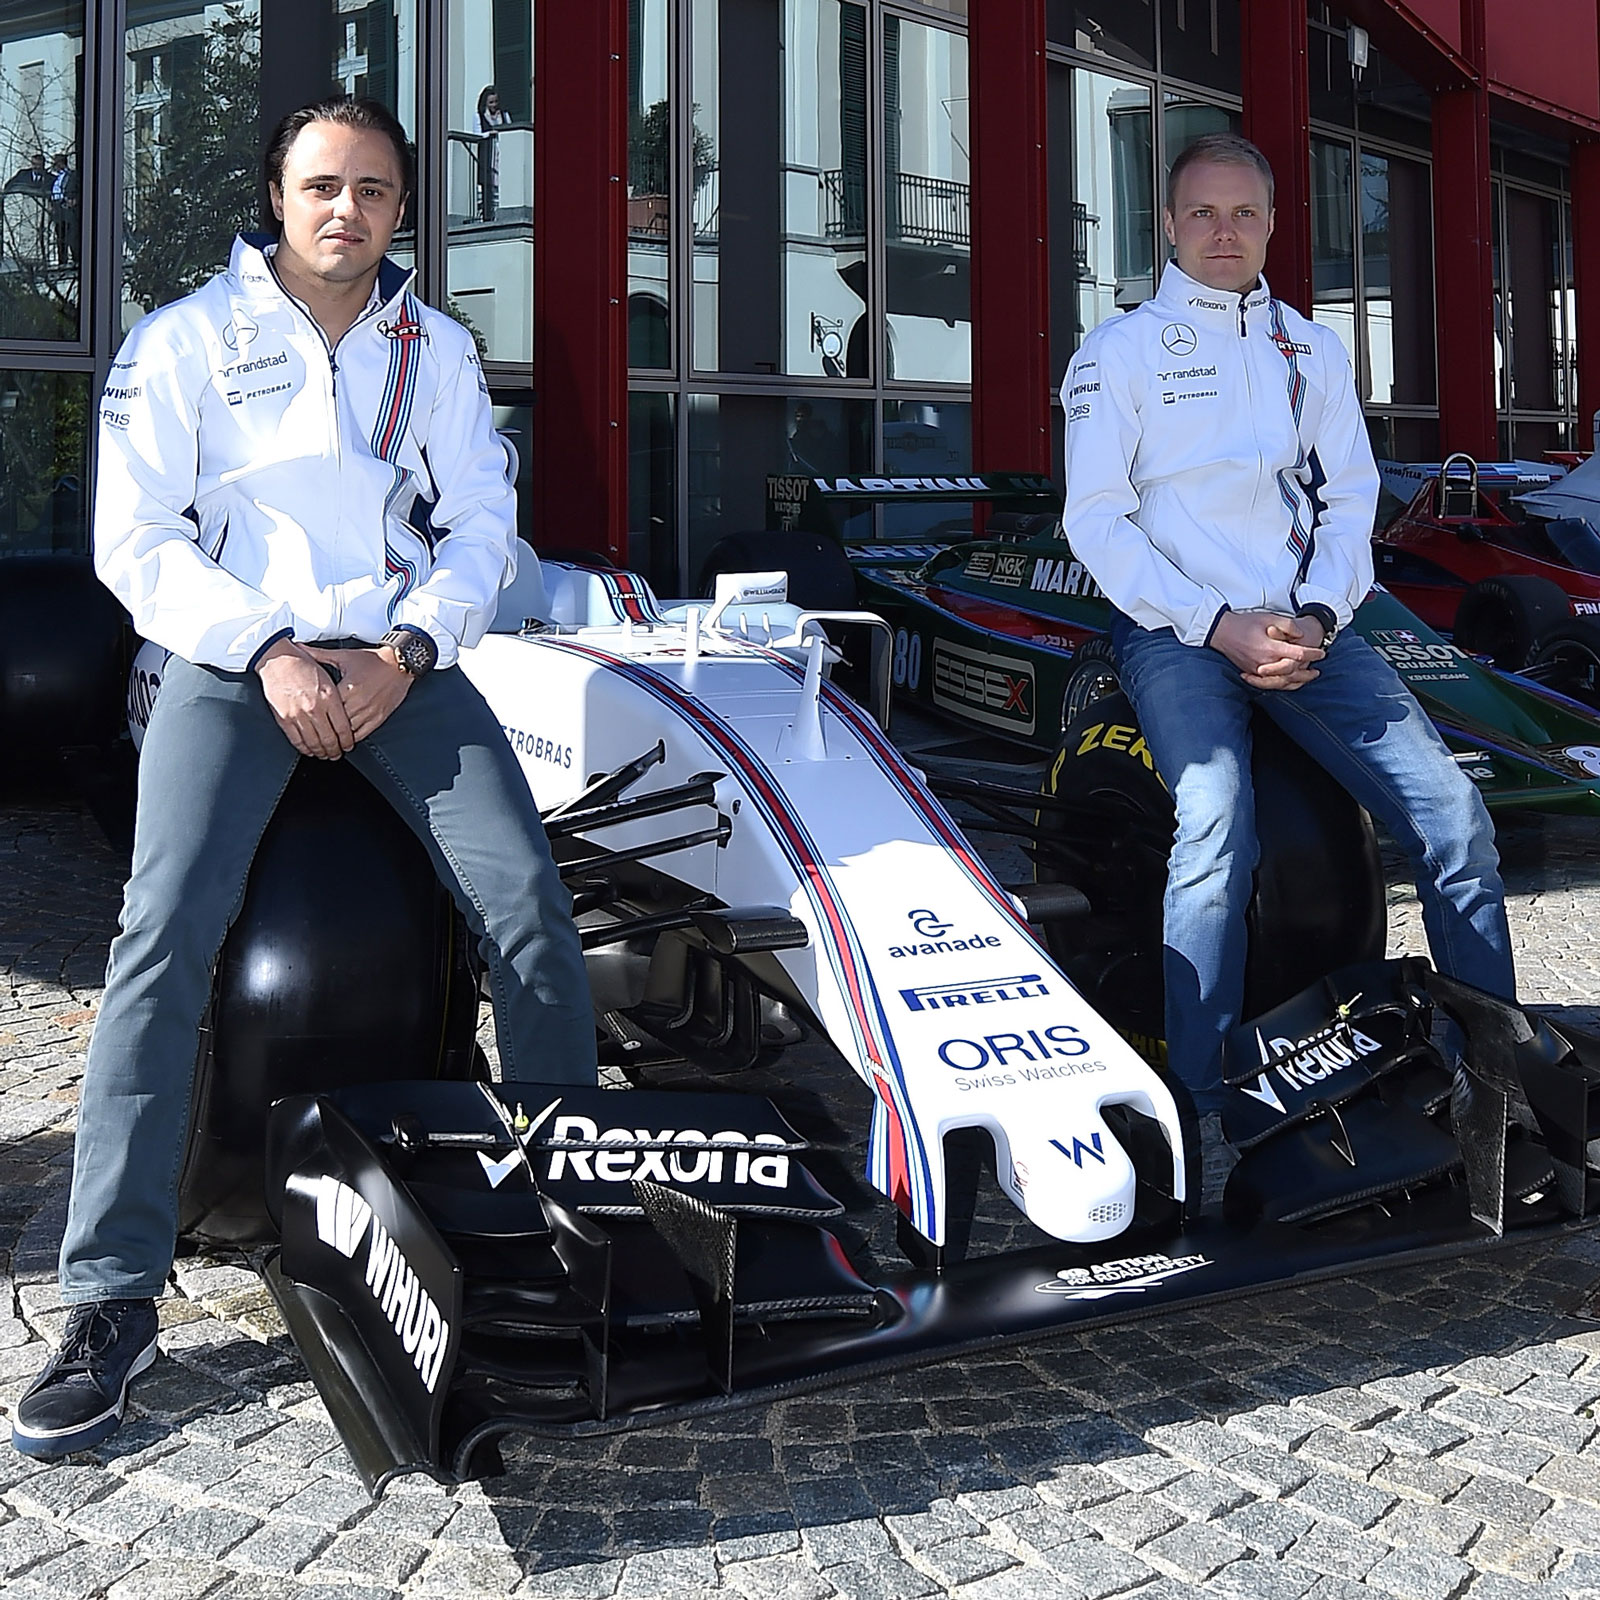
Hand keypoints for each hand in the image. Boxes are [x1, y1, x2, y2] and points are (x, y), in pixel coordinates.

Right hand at [255, 638, 355, 758]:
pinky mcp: (284, 718)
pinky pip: (296, 740)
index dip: (347, 741)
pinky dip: (304, 748)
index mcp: (329, 697)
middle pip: (329, 739)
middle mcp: (314, 708)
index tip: (348, 745)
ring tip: (325, 755)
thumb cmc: (303, 664)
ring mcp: (298, 715)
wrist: (277, 659)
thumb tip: (345, 716)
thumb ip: (337, 698)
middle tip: (338, 754)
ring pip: (314, 743)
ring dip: (321, 752)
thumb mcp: (328, 676)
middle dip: (335, 750)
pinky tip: (309, 750)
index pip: (343, 728)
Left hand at [305, 645, 412, 741]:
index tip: (307, 718)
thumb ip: (319, 654)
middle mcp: (359, 702)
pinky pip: (363, 733)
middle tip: (314, 735)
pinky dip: (353, 738)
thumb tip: (300, 648)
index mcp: (348, 688)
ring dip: (338, 737)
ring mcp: (370, 711)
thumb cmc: (373, 660)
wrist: (399, 663)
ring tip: (327, 741)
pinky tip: (345, 740)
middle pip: (337, 722)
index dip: (316, 714)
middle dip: (326, 729)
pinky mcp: (379, 717)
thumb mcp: (344, 656)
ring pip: (349, 731)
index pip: (328, 707)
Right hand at [1210, 610, 1324, 691]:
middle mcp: (1265, 662)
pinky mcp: (1251, 673)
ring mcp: (1257, 670)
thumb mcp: (1269, 617)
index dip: (1312, 654)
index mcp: (1271, 648)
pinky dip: (1282, 685)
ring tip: (1308, 677)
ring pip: (1282, 681)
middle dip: (1307, 670)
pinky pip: (1269, 684)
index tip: (1321, 652)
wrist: (1221, 631)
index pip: (1298, 654)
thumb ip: (1288, 626)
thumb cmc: (1244, 623)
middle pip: (1292, 672)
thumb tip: (1300, 636)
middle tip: (1318, 667)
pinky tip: (1289, 682)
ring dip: (1297, 680)